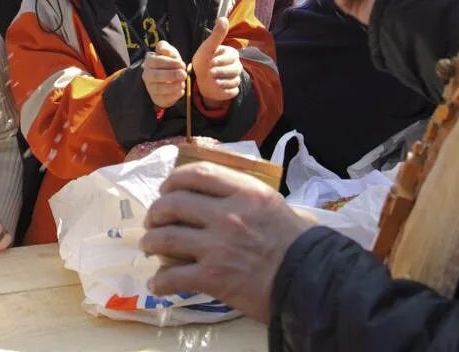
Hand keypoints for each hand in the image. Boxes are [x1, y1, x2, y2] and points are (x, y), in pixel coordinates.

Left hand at [141, 162, 310, 323]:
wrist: (309, 280)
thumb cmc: (297, 242)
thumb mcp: (272, 204)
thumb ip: (244, 195)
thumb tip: (218, 192)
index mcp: (244, 192)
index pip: (199, 174)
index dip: (174, 179)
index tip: (166, 187)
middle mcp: (227, 214)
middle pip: (174, 203)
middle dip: (156, 211)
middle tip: (153, 219)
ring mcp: (217, 246)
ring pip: (167, 237)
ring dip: (151, 242)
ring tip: (149, 246)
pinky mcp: (213, 277)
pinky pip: (174, 277)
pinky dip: (160, 282)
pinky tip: (156, 284)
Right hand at [143, 41, 185, 108]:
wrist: (170, 76)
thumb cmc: (169, 62)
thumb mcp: (169, 51)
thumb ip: (165, 47)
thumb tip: (162, 50)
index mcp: (149, 61)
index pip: (157, 62)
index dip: (170, 63)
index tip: (181, 64)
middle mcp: (147, 75)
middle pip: (156, 76)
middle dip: (171, 75)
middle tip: (183, 74)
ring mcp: (150, 88)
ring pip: (159, 89)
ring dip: (173, 86)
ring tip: (183, 83)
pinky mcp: (156, 98)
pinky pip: (163, 99)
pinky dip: (173, 96)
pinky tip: (181, 91)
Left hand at [191, 18, 240, 105]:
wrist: (199, 80)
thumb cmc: (203, 62)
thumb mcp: (207, 48)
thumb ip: (216, 35)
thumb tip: (223, 18)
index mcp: (232, 54)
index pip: (230, 58)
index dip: (218, 61)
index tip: (210, 62)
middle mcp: (237, 65)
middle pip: (233, 70)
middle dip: (219, 72)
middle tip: (210, 72)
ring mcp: (236, 78)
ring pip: (233, 81)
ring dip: (219, 81)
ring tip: (212, 79)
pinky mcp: (234, 90)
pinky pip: (232, 91)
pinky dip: (222, 91)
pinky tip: (216, 87)